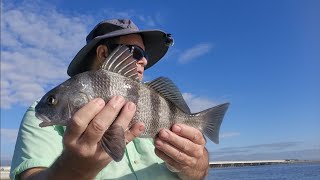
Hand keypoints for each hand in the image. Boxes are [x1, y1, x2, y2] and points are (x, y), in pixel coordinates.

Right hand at [22, 96, 144, 179]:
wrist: (78, 169)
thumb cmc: (75, 143)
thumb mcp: (71, 134)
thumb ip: (82, 119)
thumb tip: (101, 96)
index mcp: (71, 138)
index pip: (78, 122)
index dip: (90, 110)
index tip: (100, 99)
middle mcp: (85, 147)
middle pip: (98, 127)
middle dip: (110, 111)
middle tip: (118, 98)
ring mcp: (99, 153)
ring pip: (114, 135)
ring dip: (124, 118)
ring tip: (131, 105)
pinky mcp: (112, 156)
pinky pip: (124, 144)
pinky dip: (133, 133)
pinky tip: (140, 123)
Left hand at [154, 124, 208, 179]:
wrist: (196, 164)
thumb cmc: (190, 144)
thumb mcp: (191, 137)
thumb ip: (182, 131)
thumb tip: (168, 124)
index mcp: (200, 141)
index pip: (194, 135)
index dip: (185, 130)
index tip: (174, 126)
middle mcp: (196, 151)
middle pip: (185, 145)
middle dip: (172, 138)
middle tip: (162, 133)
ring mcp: (189, 161)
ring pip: (178, 155)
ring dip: (166, 147)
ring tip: (157, 141)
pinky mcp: (179, 167)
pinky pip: (170, 161)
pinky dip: (162, 155)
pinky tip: (157, 149)